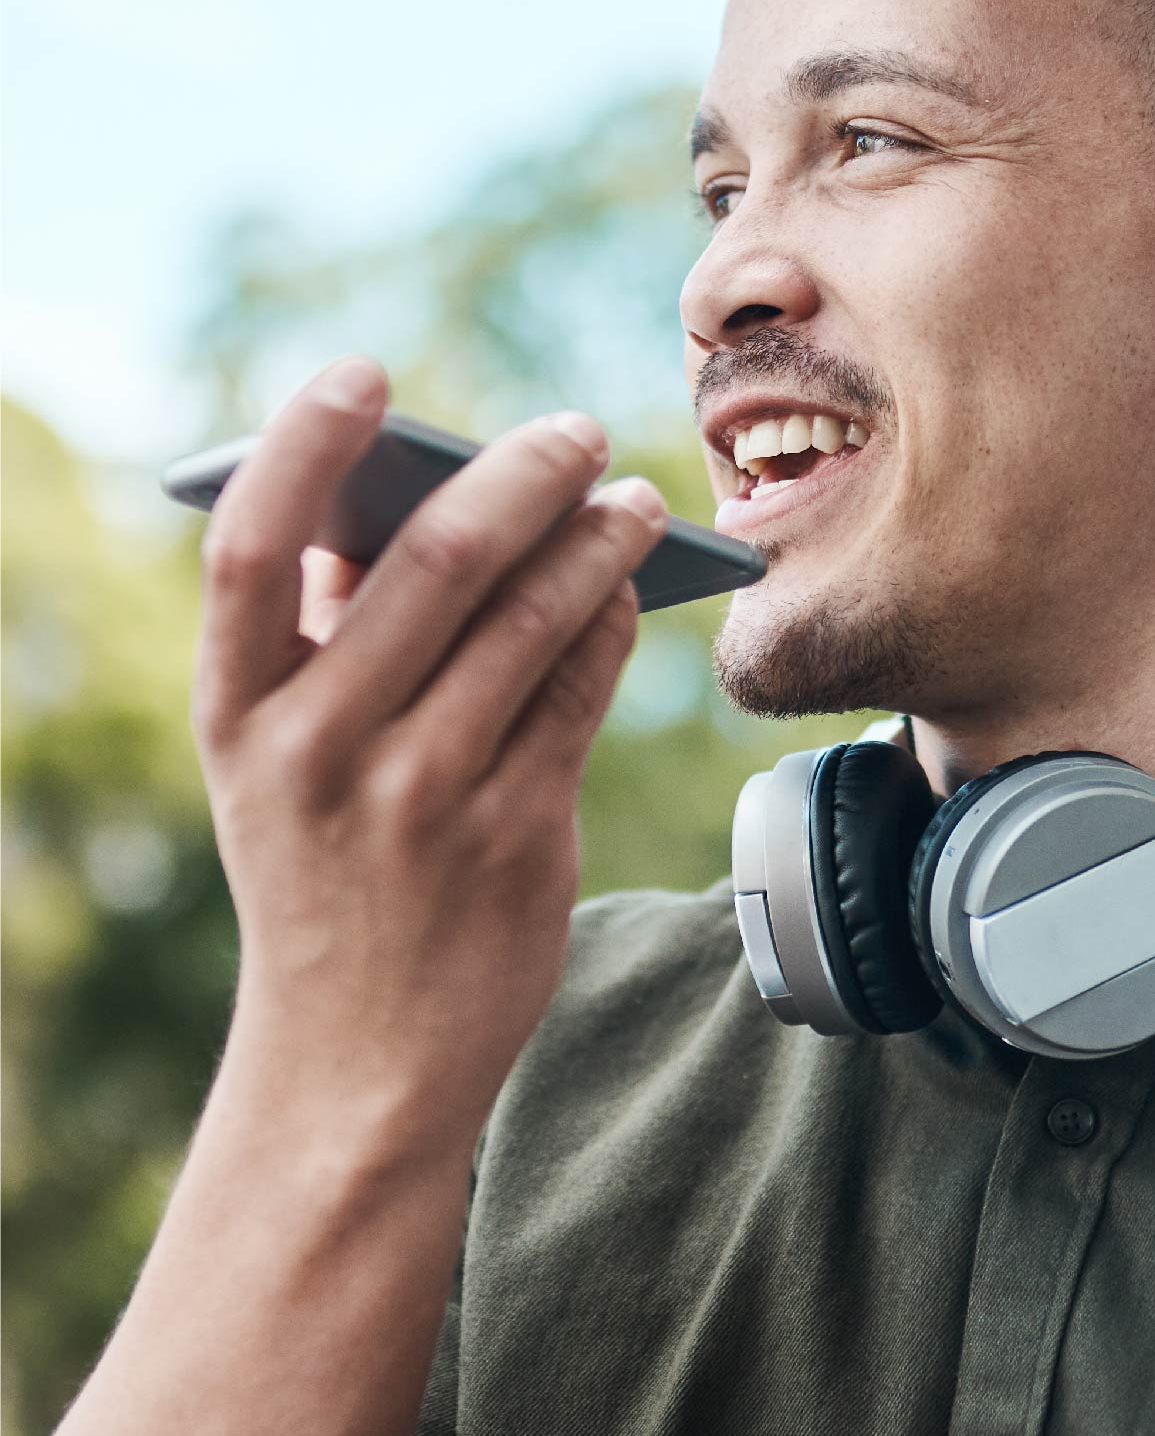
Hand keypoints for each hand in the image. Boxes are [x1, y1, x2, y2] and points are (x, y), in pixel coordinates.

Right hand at [193, 357, 669, 1152]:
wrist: (357, 1063)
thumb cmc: (325, 875)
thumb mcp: (279, 764)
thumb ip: (320, 640)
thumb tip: (385, 496)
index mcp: (236, 716)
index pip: (252, 548)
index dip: (300, 444)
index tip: (364, 373)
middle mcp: (320, 747)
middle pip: (432, 562)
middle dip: (518, 475)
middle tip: (577, 428)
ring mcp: (422, 794)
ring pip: (532, 619)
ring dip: (595, 541)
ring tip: (636, 498)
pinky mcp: (517, 834)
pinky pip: (581, 693)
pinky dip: (610, 625)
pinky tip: (629, 590)